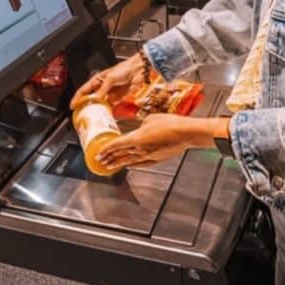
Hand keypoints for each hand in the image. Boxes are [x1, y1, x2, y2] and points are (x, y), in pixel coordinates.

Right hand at [70, 55, 144, 109]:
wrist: (138, 71)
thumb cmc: (124, 69)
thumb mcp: (110, 78)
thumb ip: (103, 89)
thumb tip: (96, 99)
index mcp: (97, 80)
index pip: (84, 90)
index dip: (77, 98)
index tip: (73, 105)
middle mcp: (102, 87)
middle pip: (91, 99)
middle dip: (87, 106)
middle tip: (82, 114)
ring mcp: (110, 93)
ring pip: (101, 104)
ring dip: (98, 110)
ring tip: (94, 117)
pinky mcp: (118, 98)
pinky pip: (111, 106)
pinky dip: (108, 111)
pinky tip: (106, 115)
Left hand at [96, 114, 217, 169]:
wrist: (186, 133)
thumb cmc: (170, 122)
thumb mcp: (151, 118)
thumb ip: (141, 124)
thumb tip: (138, 127)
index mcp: (137, 138)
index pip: (117, 145)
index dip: (106, 149)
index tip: (98, 153)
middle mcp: (140, 149)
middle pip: (121, 155)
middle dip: (109, 158)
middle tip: (99, 161)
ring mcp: (149, 156)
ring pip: (130, 161)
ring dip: (118, 163)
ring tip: (109, 166)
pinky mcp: (157, 159)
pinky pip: (142, 164)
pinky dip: (134, 165)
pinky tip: (130, 166)